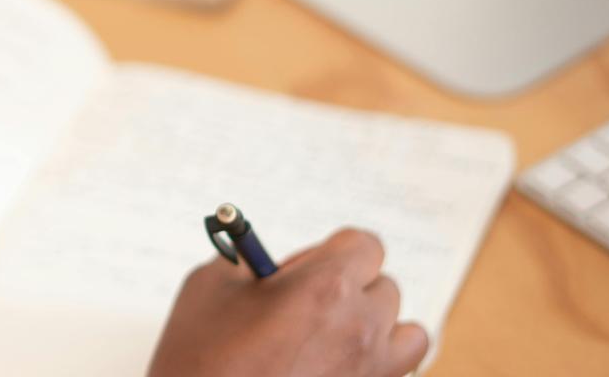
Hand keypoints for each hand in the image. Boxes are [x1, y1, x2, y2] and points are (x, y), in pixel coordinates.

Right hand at [144, 228, 428, 376]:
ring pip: (409, 337)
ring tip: (339, 343)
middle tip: (307, 309)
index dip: (336, 252)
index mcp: (326, 287)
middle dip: (351, 292)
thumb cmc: (199, 365)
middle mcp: (360, 330)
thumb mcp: (207, 289)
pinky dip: (375, 372)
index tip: (308, 268)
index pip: (366, 246)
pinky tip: (335, 373)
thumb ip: (246, 261)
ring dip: (381, 332)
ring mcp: (370, 375)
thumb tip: (264, 263)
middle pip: (386, 289)